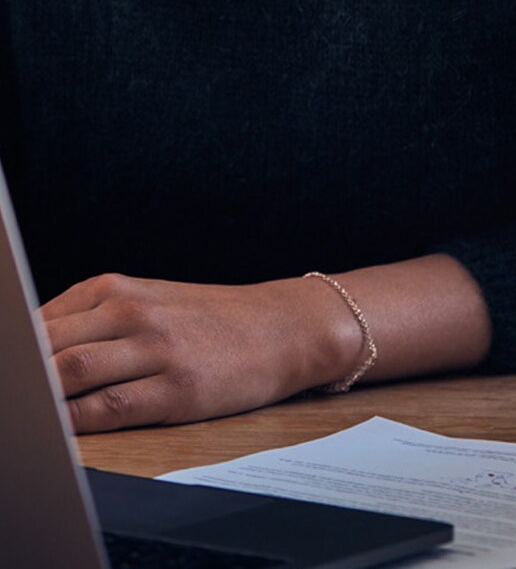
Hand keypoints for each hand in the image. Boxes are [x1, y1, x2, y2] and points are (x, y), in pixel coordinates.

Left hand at [41, 272, 360, 432]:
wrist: (284, 326)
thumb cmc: (212, 320)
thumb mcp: (150, 300)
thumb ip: (93, 319)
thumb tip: (32, 349)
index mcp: (120, 289)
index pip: (40, 321)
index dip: (14, 350)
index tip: (7, 370)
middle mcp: (135, 312)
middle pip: (49, 347)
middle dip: (21, 374)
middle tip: (9, 397)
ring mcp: (157, 350)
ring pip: (72, 372)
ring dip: (38, 397)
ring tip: (22, 415)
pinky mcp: (178, 389)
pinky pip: (110, 408)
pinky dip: (75, 421)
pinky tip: (58, 431)